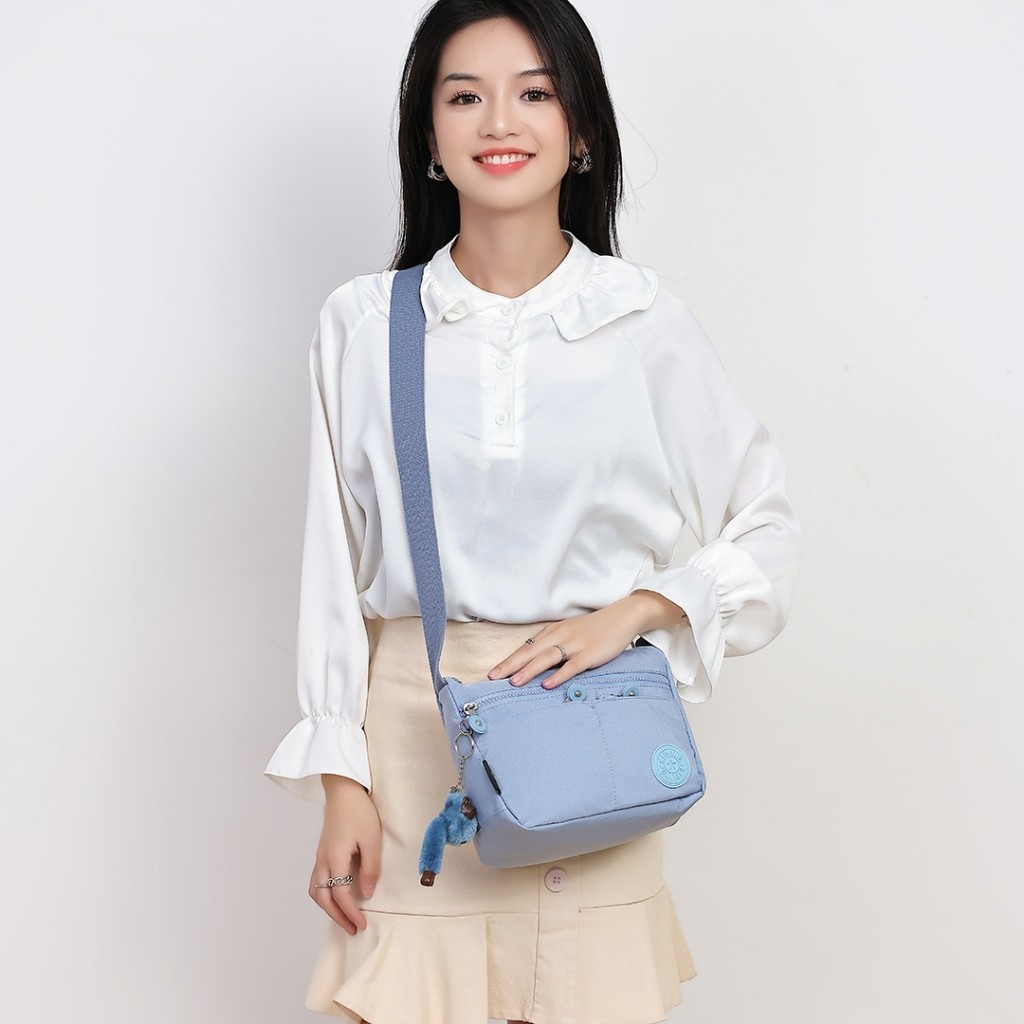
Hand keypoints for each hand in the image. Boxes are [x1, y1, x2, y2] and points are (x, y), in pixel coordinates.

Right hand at [309, 775, 381, 934]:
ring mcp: (319, 855)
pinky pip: (317, 880)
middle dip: (337, 917)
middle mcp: (322, 860)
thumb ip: (370, 869)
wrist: (343, 789)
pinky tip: (336, 896)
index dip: (351, 912)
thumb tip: (365, 895)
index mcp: (334, 858)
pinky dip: (324, 894)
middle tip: (352, 929)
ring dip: (328, 907)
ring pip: (316, 891)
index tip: (363, 925)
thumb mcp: (372, 839)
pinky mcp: (321, 851)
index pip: (340, 895)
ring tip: (344, 917)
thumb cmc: (359, 811)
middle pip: (323, 898)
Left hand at [487, 592, 682, 689]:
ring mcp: (575, 645)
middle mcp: (560, 636)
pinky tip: (547, 684)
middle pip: (530, 652)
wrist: (622, 617)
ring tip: (513, 682)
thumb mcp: (569, 632)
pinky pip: (571, 666)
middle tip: (492, 678)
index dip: (509, 660)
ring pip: (546, 658)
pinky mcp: (589, 654)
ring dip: (529, 670)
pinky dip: (558, 675)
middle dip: (510, 665)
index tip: (493, 672)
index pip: (526, 647)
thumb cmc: (594, 628)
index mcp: (553, 631)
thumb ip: (553, 645)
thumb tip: (534, 663)